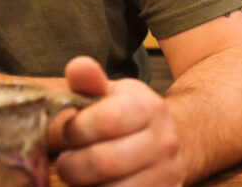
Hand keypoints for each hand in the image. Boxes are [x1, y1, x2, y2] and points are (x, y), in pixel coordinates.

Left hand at [55, 56, 184, 185]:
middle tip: (67, 161)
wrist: (175, 140)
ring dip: (85, 186)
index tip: (71, 131)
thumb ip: (91, 82)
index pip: (105, 120)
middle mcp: (164, 142)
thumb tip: (77, 66)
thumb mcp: (115, 93)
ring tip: (82, 175)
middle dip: (73, 164)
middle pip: (103, 161)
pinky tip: (98, 184)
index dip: (76, 129)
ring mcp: (166, 174)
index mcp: (150, 108)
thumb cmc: (133, 116)